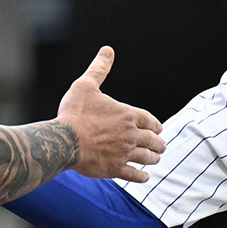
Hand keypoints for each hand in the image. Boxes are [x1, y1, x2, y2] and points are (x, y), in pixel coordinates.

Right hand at [55, 47, 165, 182]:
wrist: (65, 140)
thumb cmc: (74, 112)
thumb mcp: (85, 85)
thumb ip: (99, 69)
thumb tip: (108, 50)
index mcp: (127, 115)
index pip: (149, 120)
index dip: (155, 124)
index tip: (158, 128)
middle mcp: (130, 135)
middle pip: (152, 140)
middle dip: (158, 143)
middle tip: (161, 146)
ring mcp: (124, 153)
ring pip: (146, 158)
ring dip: (153, 158)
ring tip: (156, 159)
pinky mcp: (115, 169)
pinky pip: (134, 175)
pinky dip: (141, 176)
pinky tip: (145, 177)